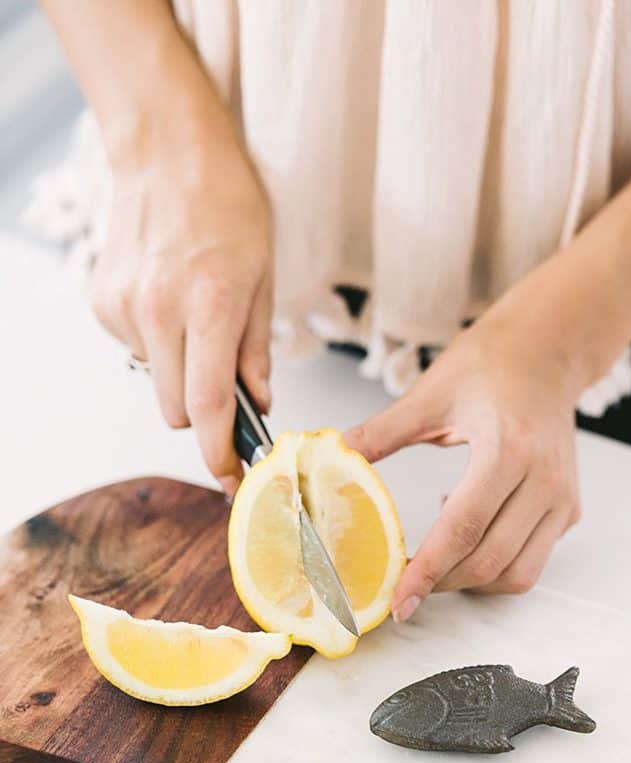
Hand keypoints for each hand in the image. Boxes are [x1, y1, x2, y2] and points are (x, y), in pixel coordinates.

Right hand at [90, 117, 272, 494]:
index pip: (209, 405)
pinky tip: (170, 302)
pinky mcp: (103, 303)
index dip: (220, 453)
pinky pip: (137, 352)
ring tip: (197, 319)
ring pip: (157, 383)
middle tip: (227, 383)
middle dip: (204, 413)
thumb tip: (257, 403)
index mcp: (209, 305)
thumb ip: (257, 348)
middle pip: (177, 409)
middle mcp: (158, 312)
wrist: (166, 152)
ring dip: (181, 373)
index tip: (232, 479)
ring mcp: (124, 308)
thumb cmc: (228, 206)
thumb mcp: (265, 276)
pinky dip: (158, 345)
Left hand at [345, 256, 595, 620]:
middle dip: (440, 583)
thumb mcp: (427, 394)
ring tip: (438, 551)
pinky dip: (494, 564)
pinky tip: (469, 530)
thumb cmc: (488, 366)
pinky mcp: (568, 510)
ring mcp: (562, 498)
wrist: (547, 349)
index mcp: (508, 448)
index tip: (397, 601)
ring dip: (469, 581)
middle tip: (401, 584)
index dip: (426, 571)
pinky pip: (531, 561)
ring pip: (516, 575)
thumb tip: (329, 460)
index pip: (462, 528)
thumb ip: (377, 434)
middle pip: (488, 561)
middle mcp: (543, 480)